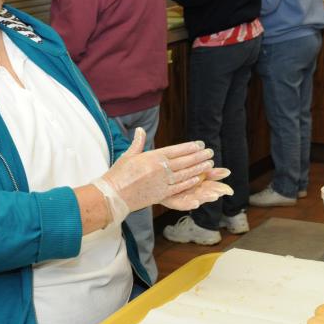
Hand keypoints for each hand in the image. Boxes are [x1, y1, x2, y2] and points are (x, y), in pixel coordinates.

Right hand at [99, 128, 215, 214]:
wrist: (113, 194)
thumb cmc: (118, 174)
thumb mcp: (128, 155)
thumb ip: (138, 142)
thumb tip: (140, 129)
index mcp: (153, 157)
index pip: (176, 150)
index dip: (189, 147)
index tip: (199, 145)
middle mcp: (160, 168)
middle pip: (184, 161)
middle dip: (198, 157)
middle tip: (210, 153)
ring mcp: (162, 182)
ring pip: (184, 174)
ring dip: (198, 169)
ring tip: (209, 165)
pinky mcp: (161, 194)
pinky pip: (179, 187)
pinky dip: (189, 183)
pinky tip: (197, 179)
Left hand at [161, 167, 233, 210]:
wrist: (155, 178)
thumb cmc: (177, 174)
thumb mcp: (195, 169)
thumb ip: (210, 172)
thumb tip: (228, 172)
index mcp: (199, 186)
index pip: (212, 188)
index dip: (220, 189)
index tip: (228, 190)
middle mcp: (192, 193)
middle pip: (205, 195)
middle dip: (213, 195)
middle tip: (220, 194)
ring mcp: (182, 198)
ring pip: (196, 200)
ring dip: (204, 199)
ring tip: (213, 197)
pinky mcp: (172, 201)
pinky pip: (181, 204)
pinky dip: (189, 204)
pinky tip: (196, 203)